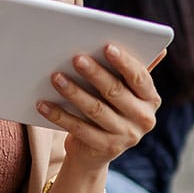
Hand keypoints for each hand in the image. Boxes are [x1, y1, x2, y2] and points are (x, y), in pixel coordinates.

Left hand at [36, 43, 159, 169]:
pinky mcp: (104, 149)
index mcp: (150, 99)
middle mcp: (144, 119)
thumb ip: (125, 69)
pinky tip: (43, 103)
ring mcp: (125, 136)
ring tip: (55, 77)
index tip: (106, 46)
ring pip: (95, 110)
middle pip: (115, 92)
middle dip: (94, 73)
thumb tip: (133, 41)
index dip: (124, 62)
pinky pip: (78, 129)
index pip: (139, 77)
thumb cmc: (108, 107)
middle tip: (75, 58)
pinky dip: (59, 115)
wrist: (94, 152)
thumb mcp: (122, 91)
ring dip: (73, 92)